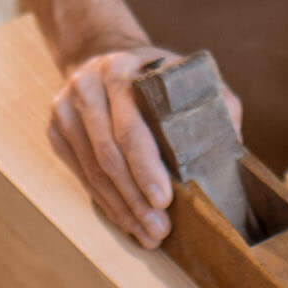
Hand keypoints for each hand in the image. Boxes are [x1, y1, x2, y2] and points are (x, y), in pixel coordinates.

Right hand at [47, 47, 241, 248]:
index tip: (164, 200)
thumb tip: (232, 145)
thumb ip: (214, 102)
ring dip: (121, 208)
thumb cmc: (154, 73)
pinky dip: (105, 202)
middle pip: (108, 155)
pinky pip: (81, 175)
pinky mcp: (56, 129)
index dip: (146, 168)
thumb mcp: (186, 74)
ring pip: (92, 171)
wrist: (101, 52)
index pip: (131, 127)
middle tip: (159, 230)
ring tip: (148, 235)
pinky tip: (126, 220)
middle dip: (135, 199)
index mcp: (121, 71)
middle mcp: (87, 87)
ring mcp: (65, 109)